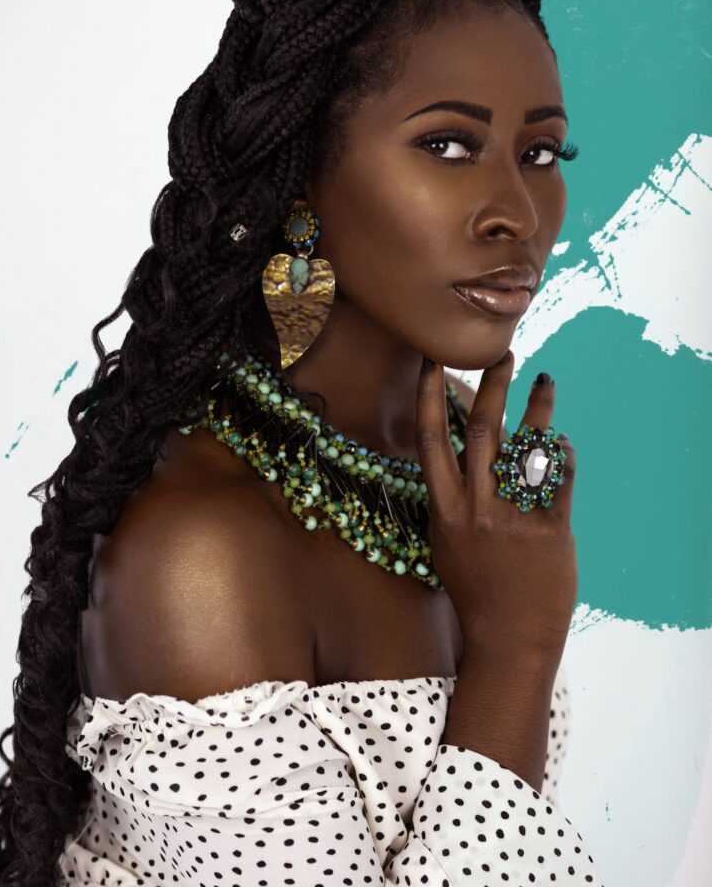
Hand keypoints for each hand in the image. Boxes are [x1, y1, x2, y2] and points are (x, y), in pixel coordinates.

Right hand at [416, 353, 577, 660]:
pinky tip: (560, 439)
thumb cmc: (475, 590)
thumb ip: (451, 498)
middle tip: (502, 353)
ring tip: (545, 380)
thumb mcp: (446, 542)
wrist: (509, 639)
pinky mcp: (550, 530)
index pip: (432, 441)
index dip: (431, 397)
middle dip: (492, 385)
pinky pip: (558, 478)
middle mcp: (476, 509)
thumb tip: (462, 451)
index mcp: (444, 511)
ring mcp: (513, 519)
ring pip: (526, 447)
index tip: (435, 361)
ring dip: (538, 408)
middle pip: (482, 430)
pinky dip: (560, 452)